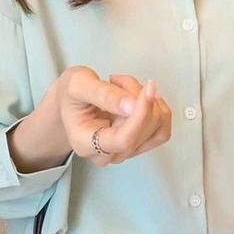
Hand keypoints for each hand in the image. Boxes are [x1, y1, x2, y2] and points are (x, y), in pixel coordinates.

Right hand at [53, 66, 171, 166]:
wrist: (72, 101)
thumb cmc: (71, 94)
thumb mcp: (79, 84)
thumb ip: (104, 94)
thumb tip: (133, 106)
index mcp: (85, 143)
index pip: (123, 140)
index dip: (141, 115)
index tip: (147, 89)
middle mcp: (106, 154)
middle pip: (142, 132)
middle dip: (139, 98)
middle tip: (118, 79)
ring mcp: (125, 151)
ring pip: (156, 129)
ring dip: (148, 100)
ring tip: (124, 85)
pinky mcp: (140, 143)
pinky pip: (162, 128)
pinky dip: (156, 106)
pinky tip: (139, 95)